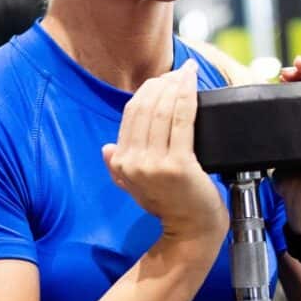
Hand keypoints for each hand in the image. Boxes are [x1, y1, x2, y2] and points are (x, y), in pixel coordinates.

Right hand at [102, 61, 227, 246]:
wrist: (191, 229)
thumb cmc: (169, 205)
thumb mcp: (135, 186)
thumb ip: (119, 166)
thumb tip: (108, 148)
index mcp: (122, 163)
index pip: (131, 115)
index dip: (147, 92)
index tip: (163, 79)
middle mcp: (134, 162)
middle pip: (146, 109)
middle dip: (162, 84)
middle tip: (178, 72)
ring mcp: (155, 164)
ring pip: (163, 111)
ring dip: (176, 86)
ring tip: (188, 73)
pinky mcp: (179, 165)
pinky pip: (182, 121)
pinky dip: (188, 97)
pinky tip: (192, 84)